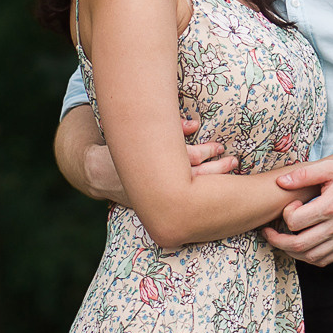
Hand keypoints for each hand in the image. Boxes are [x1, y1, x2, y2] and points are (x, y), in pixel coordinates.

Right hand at [82, 115, 237, 205]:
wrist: (99, 176)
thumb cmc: (124, 148)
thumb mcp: (139, 134)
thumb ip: (167, 127)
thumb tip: (193, 125)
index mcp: (152, 163)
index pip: (185, 159)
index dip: (205, 152)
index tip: (219, 147)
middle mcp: (157, 183)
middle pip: (194, 177)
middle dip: (216, 169)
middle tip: (233, 161)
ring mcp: (157, 197)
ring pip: (192, 193)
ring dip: (214, 182)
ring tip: (229, 170)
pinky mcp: (157, 207)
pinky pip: (184, 202)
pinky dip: (201, 194)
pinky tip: (215, 187)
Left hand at [263, 159, 332, 266]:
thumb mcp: (332, 167)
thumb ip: (305, 174)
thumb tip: (281, 181)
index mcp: (331, 206)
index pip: (295, 222)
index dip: (286, 214)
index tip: (291, 205)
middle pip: (298, 245)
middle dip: (277, 240)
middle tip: (270, 232)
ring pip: (309, 257)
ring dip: (291, 252)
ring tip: (283, 240)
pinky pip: (324, 260)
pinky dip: (308, 258)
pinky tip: (303, 247)